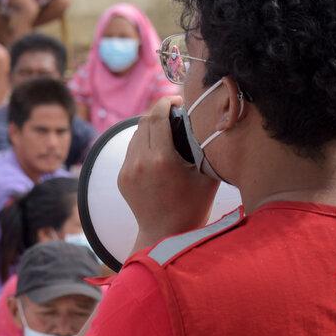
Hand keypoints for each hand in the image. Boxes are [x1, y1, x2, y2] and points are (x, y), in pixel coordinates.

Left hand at [118, 97, 220, 252]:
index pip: (158, 117)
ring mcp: (127, 171)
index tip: (177, 99)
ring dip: (149, 126)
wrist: (166, 236)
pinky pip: (131, 150)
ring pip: (136, 135)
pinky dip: (143, 143)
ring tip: (166, 127)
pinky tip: (157, 146)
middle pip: (144, 122)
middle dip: (158, 111)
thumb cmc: (193, 207)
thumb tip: (213, 122)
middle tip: (173, 109)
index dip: (166, 102)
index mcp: (161, 159)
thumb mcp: (207, 175)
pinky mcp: (122, 178)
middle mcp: (139, 162)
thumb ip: (207, 147)